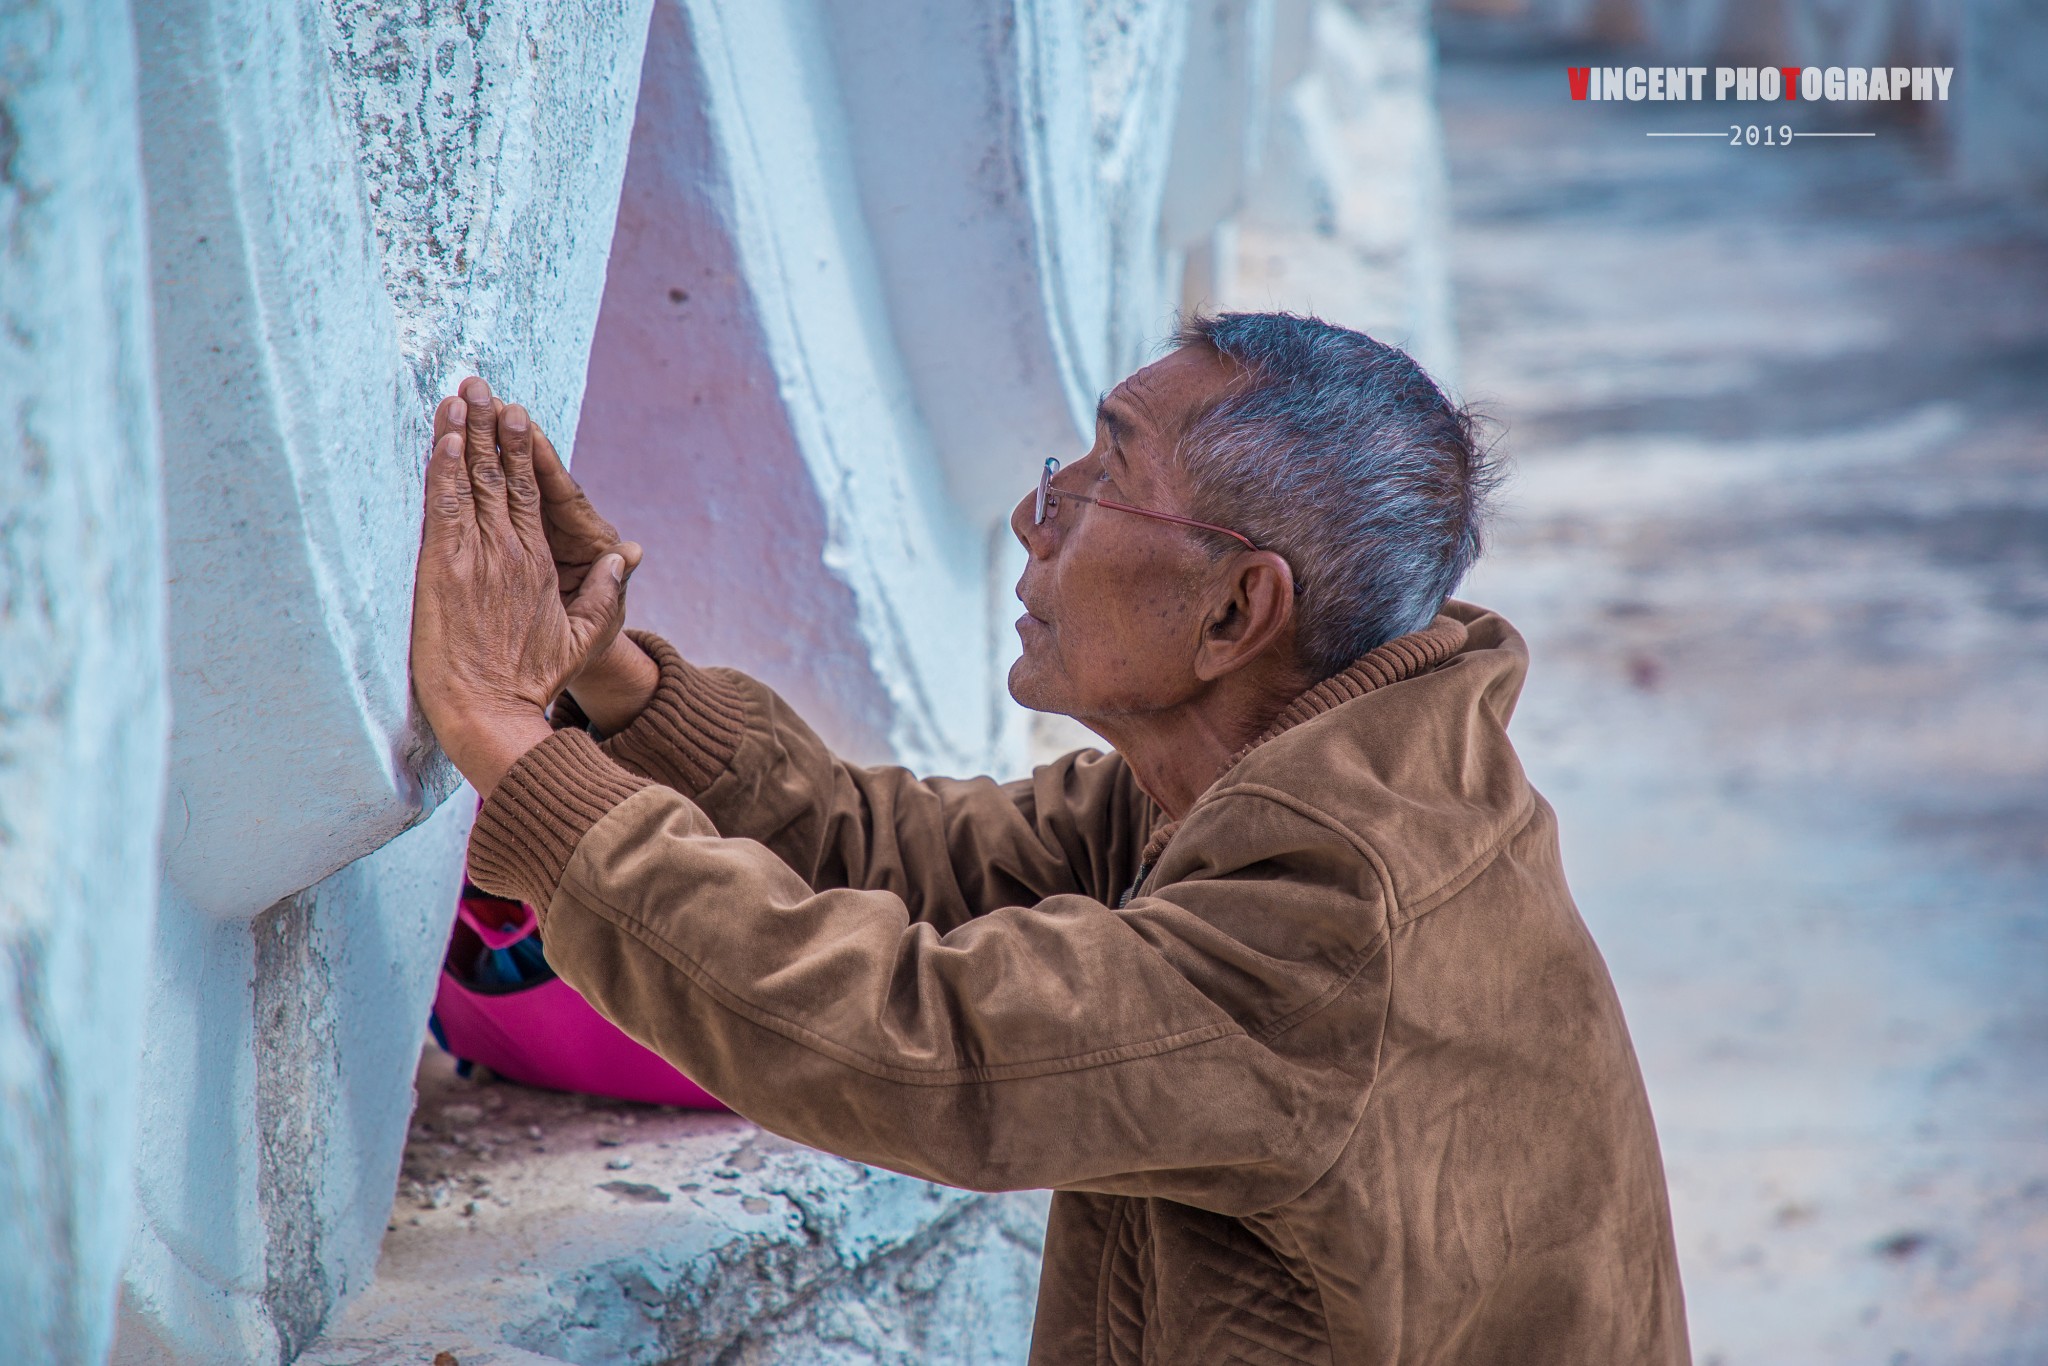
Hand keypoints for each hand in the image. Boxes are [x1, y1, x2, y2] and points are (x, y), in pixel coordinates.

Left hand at [412, 378, 626, 794]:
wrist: (490, 710)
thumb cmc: (532, 680)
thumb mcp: (581, 638)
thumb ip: (604, 594)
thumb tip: (627, 557)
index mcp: (540, 563)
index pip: (531, 492)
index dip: (523, 451)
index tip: (518, 415)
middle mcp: (510, 551)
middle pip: (500, 476)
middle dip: (490, 427)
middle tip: (481, 385)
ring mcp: (476, 558)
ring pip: (470, 483)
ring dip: (463, 436)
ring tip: (458, 398)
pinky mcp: (443, 571)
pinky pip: (443, 508)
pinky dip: (444, 470)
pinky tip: (444, 439)